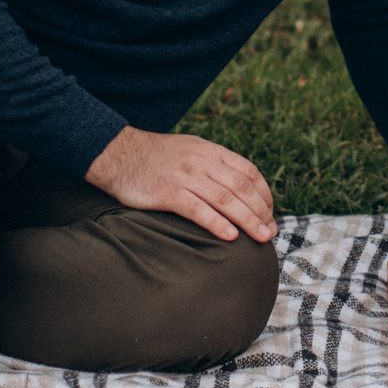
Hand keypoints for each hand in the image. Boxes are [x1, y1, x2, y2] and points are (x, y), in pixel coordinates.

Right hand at [85, 126, 276, 243]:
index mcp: (210, 151)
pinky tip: (230, 237)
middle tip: (270, 232)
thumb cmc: (155, 157)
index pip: (248, 171)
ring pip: (226, 200)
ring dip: (247, 220)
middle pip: (241, 188)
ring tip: (261, 238)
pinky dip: (217, 223)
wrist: (117, 153)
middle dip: (261, 212)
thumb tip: (238, 187)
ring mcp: (185, 176)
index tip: (269, 213)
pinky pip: (198, 209)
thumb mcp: (190, 150)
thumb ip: (213, 164)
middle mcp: (201, 162)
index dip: (264, 194)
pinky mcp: (167, 192)